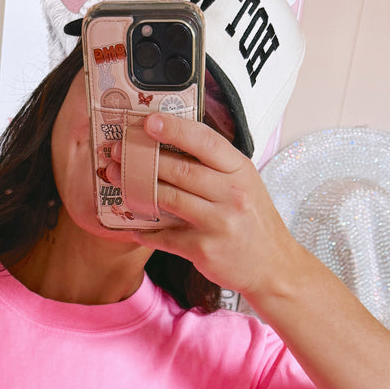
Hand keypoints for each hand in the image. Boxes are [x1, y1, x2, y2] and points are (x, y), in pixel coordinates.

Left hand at [110, 111, 304, 297]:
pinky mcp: (204, 249)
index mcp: (240, 170)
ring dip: (138, 189)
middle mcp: (231, 193)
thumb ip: (216, 167)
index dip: (174, 129)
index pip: (205, 141)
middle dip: (143, 159)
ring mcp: (218, 222)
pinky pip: (165, 236)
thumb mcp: (245, 185)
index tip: (148, 122)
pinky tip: (133, 226)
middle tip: (118, 151)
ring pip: (169, 198)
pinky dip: (146, 231)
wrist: (272, 266)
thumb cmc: (253, 222)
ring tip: (117, 180)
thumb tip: (174, 144)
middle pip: (180, 170)